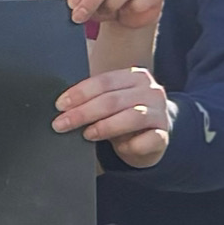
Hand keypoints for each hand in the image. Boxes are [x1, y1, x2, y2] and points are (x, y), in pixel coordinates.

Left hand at [56, 66, 175, 168]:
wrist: (151, 138)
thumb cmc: (123, 117)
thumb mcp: (109, 102)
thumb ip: (93, 98)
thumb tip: (61, 105)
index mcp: (134, 76)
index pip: (104, 81)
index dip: (80, 93)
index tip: (60, 105)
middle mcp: (151, 91)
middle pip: (112, 99)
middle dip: (83, 112)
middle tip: (61, 124)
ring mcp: (160, 113)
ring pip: (131, 117)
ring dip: (104, 127)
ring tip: (87, 134)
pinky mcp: (163, 135)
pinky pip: (147, 140)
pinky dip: (130, 145)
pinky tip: (120, 147)